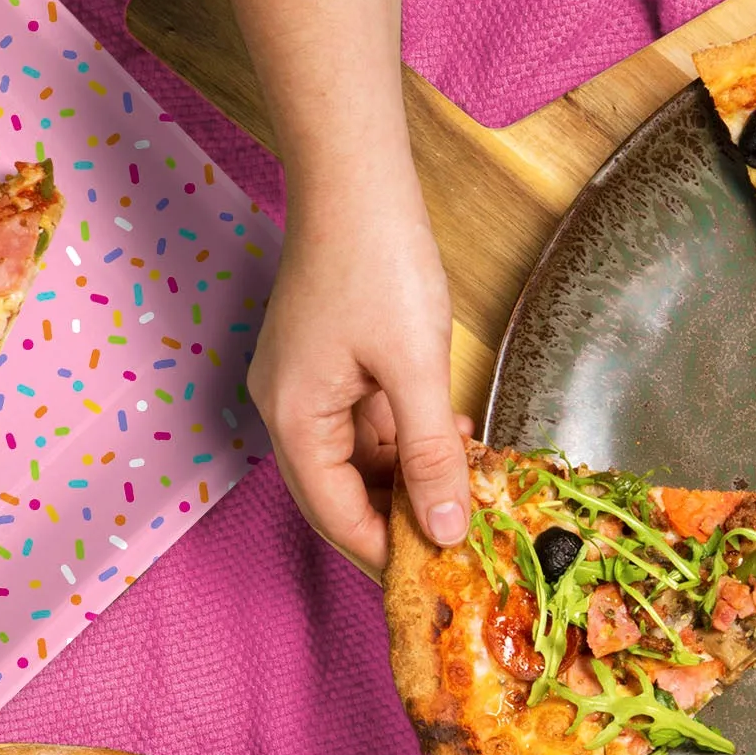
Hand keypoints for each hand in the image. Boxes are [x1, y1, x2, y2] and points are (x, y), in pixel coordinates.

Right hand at [249, 169, 471, 576]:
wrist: (355, 177)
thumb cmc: (378, 260)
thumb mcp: (415, 368)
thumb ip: (431, 455)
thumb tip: (445, 530)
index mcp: (294, 421)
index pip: (335, 517)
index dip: (385, 553)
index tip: (435, 578)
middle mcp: (288, 411)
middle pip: (342, 495)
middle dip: (401, 517)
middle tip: (460, 536)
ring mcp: (304, 388)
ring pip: (359, 462)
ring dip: (411, 476)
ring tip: (467, 479)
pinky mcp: (326, 367)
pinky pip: (364, 426)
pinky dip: (405, 440)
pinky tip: (451, 435)